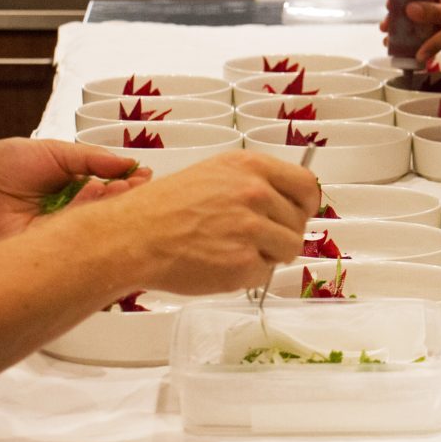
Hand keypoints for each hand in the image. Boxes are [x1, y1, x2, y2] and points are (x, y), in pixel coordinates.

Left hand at [0, 138, 151, 242]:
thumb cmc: (4, 161)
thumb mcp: (55, 151)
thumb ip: (90, 158)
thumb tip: (125, 162)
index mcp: (75, 185)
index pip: (111, 187)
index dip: (128, 182)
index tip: (143, 175)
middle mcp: (70, 208)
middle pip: (106, 208)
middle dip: (124, 195)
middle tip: (136, 184)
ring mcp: (59, 226)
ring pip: (92, 221)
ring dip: (108, 204)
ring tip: (116, 187)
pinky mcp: (44, 242)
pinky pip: (71, 232)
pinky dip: (84, 215)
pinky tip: (92, 196)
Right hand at [101, 150, 319, 293]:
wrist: (133, 235)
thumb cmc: (166, 206)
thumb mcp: (214, 174)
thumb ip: (254, 183)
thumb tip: (287, 203)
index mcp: (250, 167)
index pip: (307, 185)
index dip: (306, 204)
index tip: (299, 213)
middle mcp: (255, 193)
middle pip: (299, 222)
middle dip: (281, 233)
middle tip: (250, 238)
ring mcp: (251, 229)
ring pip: (289, 248)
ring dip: (268, 255)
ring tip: (233, 250)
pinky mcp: (243, 263)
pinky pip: (265, 273)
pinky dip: (247, 275)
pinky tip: (220, 264)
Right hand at [378, 0, 440, 38]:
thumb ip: (433, 12)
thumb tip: (409, 8)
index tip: (389, 4)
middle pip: (408, 2)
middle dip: (396, 17)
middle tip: (386, 27)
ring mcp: (435, 9)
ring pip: (412, 18)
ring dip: (400, 30)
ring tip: (390, 41)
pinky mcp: (437, 24)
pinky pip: (419, 29)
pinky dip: (411, 38)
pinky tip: (402, 48)